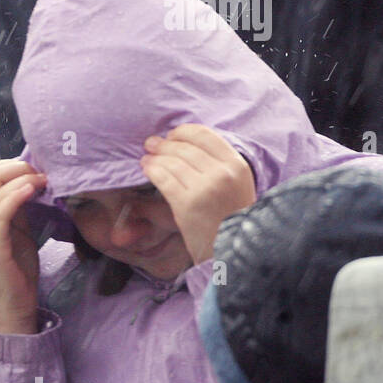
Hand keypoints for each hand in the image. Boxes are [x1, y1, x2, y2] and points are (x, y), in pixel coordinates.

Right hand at [0, 160, 46, 333]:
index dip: (12, 165)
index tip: (37, 169)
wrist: (15, 304)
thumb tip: (31, 180)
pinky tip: (32, 189)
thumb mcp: (19, 230)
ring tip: (44, 180)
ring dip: (23, 178)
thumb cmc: (18, 268)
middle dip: (17, 166)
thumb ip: (18, 207)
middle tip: (41, 173)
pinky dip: (16, 195)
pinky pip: (0, 212)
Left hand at [140, 124, 255, 263]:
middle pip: (184, 147)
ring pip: (171, 161)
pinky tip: (146, 169)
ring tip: (146, 158)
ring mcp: (204, 188)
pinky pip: (163, 178)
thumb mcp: (237, 184)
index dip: (182, 132)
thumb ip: (218, 164)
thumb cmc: (232, 217)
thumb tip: (184, 142)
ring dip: (154, 157)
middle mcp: (222, 174)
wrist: (235, 250)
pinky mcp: (187, 204)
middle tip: (151, 144)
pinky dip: (151, 170)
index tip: (172, 136)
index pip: (204, 134)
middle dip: (163, 144)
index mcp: (237, 165)